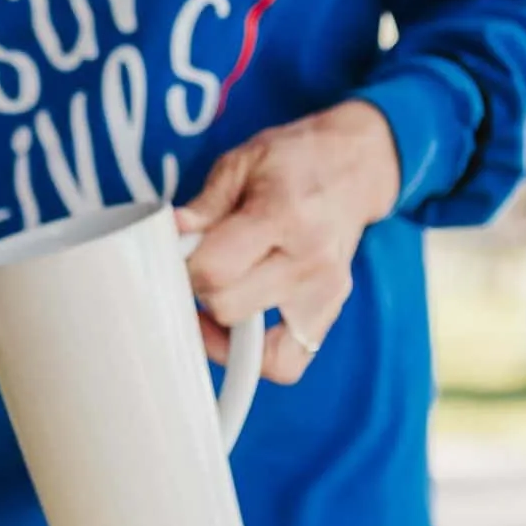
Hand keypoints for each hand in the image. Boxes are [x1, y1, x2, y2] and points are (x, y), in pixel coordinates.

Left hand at [176, 99, 401, 383]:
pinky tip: (240, 329)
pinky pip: (286, 363)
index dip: (184, 267)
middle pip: (228, 309)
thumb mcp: (242, 163)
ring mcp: (325, 294)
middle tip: (202, 270)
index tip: (182, 254)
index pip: (214, 270)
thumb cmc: (295, 162)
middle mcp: (310, 262)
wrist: (357, 167)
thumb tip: (169, 235)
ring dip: (223, 330)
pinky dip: (256, 357)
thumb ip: (203, 206)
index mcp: (284, 217)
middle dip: (201, 292)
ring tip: (218, 299)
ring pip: (253, 347)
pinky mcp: (329, 314)